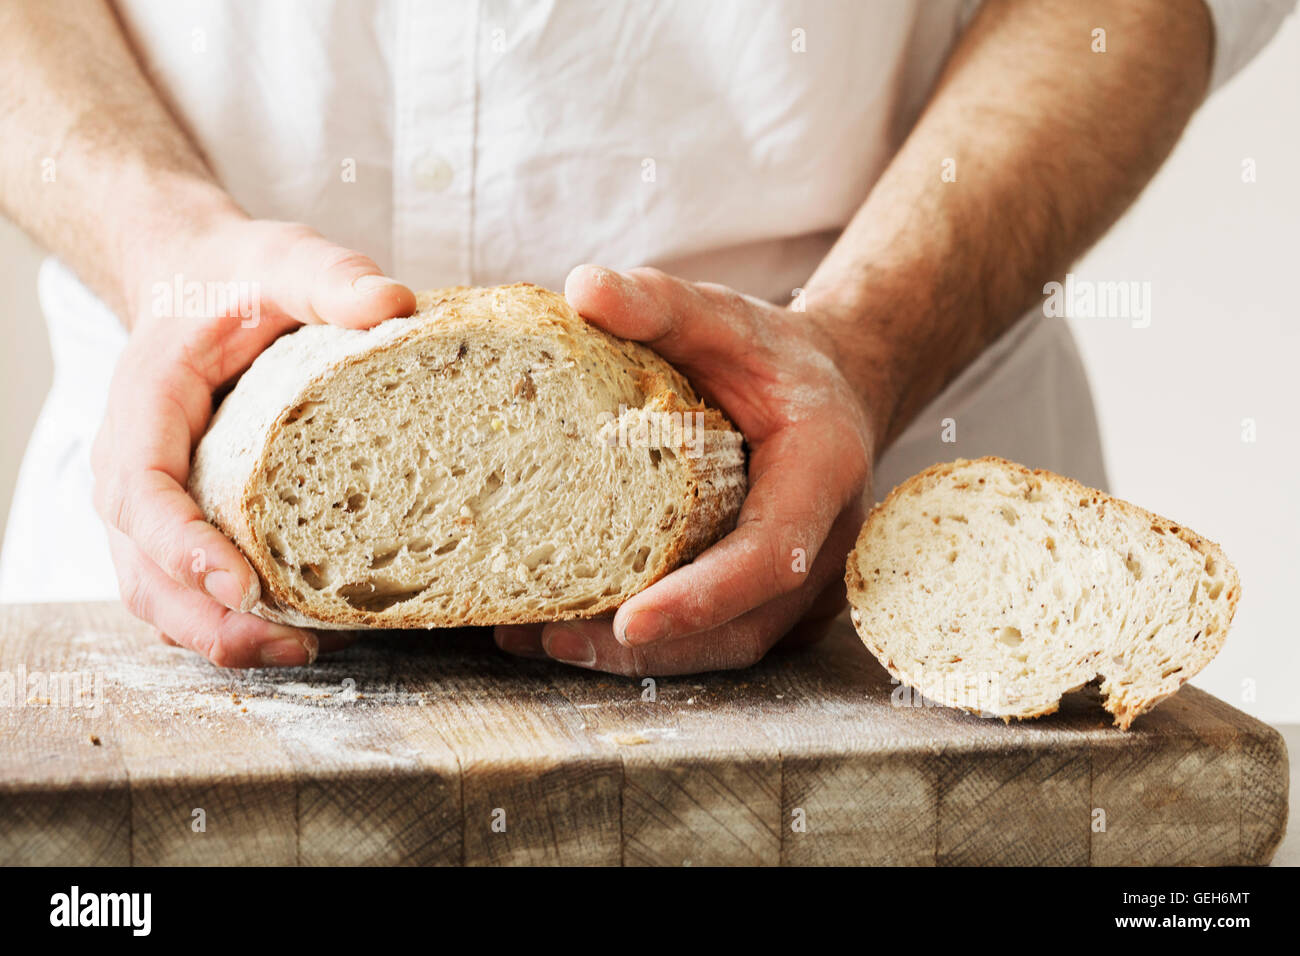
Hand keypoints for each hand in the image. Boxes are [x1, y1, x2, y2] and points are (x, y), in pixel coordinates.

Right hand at [93, 218, 415, 666]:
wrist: (201, 283)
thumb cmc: (238, 278)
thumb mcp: (284, 260)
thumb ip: (330, 277)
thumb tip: (394, 306)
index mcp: (144, 408)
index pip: (141, 492)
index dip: (182, 547)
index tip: (238, 584)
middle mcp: (134, 469)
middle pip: (146, 570)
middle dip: (210, 620)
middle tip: (292, 645)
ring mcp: (156, 507)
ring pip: (164, 597)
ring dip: (223, 637)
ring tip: (308, 652)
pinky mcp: (188, 524)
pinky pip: (193, 591)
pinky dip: (235, 621)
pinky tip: (308, 630)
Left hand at [493, 265, 877, 675]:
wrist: (828, 392)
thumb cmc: (774, 358)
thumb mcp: (725, 317)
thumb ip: (662, 302)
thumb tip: (582, 288)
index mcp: (822, 474)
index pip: (769, 556)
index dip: (703, 598)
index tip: (630, 621)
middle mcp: (825, 546)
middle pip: (741, 627)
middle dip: (647, 649)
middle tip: (548, 637)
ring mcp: (805, 586)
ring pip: (725, 647)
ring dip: (634, 658)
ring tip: (538, 638)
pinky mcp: (771, 601)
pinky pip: (715, 638)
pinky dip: (647, 644)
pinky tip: (568, 628)